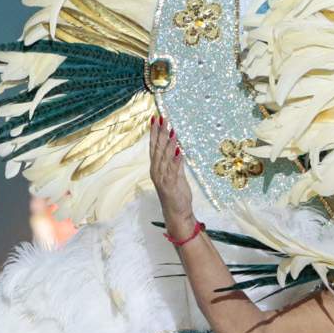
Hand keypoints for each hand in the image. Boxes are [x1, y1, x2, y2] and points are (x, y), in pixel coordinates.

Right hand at [147, 111, 196, 239]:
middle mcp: (157, 171)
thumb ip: (177, 163)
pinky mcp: (170, 185)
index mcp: (157, 168)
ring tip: (171, 130)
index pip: (154, 147)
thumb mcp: (177, 176)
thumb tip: (178, 149)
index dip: (154, 133)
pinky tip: (179, 150)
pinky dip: (176, 159)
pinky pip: (173, 170)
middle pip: (158, 149)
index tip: (155, 119)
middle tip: (162, 118)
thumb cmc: (176, 195)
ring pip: (164, 157)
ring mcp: (162, 178)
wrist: (177, 214)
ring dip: (168, 143)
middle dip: (160, 133)